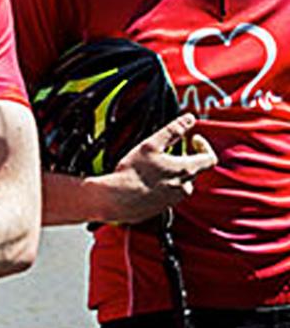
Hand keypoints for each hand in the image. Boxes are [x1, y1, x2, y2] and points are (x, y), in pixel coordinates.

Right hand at [89, 113, 215, 224]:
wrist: (118, 200)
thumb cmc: (134, 173)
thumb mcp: (151, 145)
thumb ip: (173, 130)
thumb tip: (189, 119)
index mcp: (186, 170)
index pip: (210, 158)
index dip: (204, 145)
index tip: (193, 138)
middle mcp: (184, 187)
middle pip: (194, 169)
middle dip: (183, 157)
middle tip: (166, 151)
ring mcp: (175, 200)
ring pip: (181, 182)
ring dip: (172, 171)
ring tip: (152, 166)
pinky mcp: (164, 208)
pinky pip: (169, 193)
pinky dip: (162, 184)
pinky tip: (145, 180)